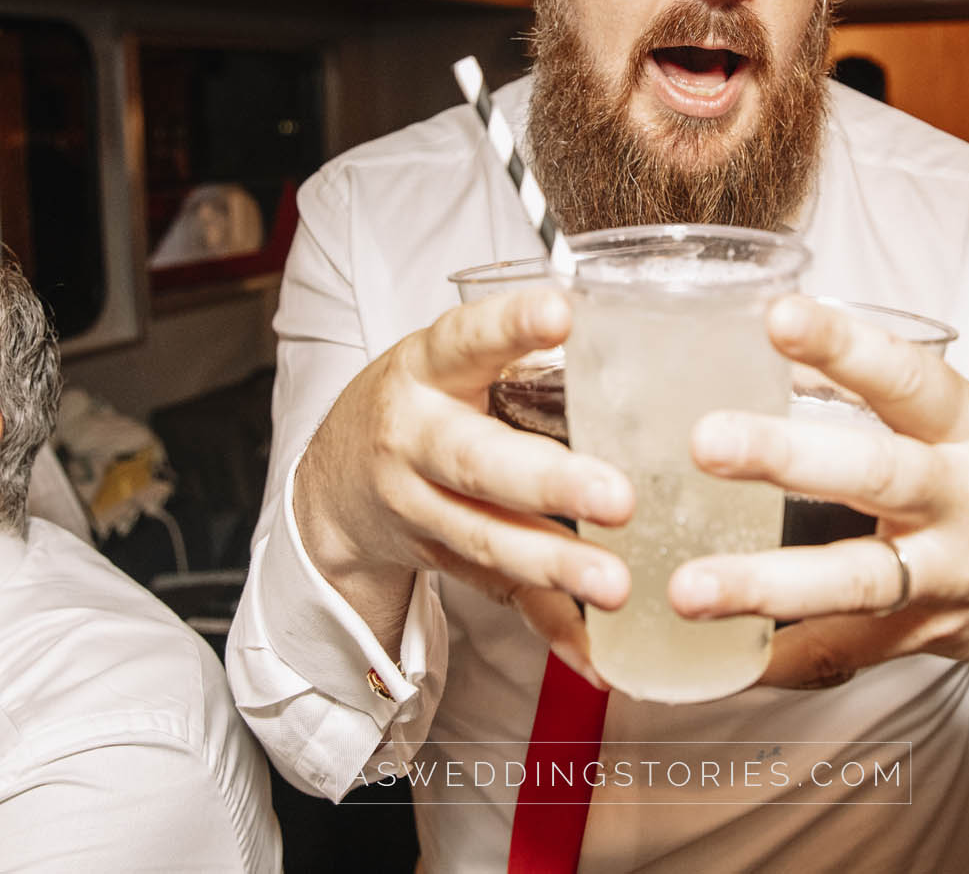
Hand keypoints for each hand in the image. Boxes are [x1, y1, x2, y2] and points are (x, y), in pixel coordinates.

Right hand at [292, 287, 631, 675]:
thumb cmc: (425, 403)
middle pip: (477, 463)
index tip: (562, 313)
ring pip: (486, 540)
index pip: (466, 339)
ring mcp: (418, 509)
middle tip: (619, 498)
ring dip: (554, 566)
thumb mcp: (450, 362)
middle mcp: (415, 440)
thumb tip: (635, 346)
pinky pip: (499, 597)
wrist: (333, 484)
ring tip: (616, 585)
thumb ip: (523, 361)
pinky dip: (551, 629)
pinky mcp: (439, 561)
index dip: (509, 327)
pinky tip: (596, 655)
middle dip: (549, 484)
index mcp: (426, 370)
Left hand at [666, 295, 968, 730]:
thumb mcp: (967, 419)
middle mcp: (966, 499)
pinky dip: (784, 659)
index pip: (906, 377)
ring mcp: (949, 574)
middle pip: (875, 475)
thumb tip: (778, 348)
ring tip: (688, 588)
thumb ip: (876, 390)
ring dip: (767, 584)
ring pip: (858, 581)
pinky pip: (851, 652)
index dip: (843, 346)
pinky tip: (723, 662)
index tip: (779, 316)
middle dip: (787, 457)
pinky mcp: (928, 635)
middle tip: (705, 441)